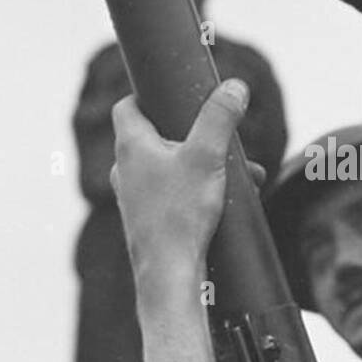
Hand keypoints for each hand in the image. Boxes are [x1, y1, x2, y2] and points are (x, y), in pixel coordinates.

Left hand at [110, 79, 249, 293]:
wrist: (169, 274)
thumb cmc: (180, 215)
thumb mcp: (208, 156)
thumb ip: (220, 117)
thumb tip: (234, 87)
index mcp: (131, 146)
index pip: (128, 106)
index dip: (149, 96)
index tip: (175, 98)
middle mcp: (125, 170)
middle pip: (154, 137)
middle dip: (192, 136)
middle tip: (219, 141)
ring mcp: (133, 198)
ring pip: (167, 169)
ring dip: (200, 167)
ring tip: (235, 176)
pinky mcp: (146, 221)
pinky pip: (171, 195)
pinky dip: (195, 192)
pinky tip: (224, 202)